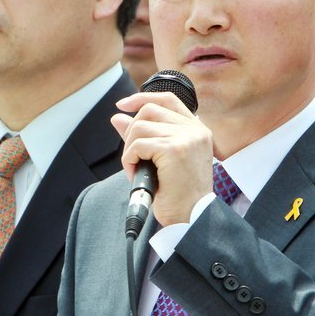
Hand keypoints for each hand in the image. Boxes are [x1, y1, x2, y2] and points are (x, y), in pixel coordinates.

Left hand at [111, 91, 213, 226]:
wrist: (191, 218)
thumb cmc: (178, 194)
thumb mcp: (160, 160)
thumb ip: (142, 135)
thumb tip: (117, 117)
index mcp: (197, 129)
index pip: (168, 99)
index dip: (142, 97)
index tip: (123, 105)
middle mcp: (195, 129)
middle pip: (148, 111)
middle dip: (131, 133)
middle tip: (133, 158)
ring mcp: (186, 137)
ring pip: (139, 127)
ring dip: (129, 150)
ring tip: (136, 170)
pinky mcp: (174, 149)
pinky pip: (137, 145)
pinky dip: (129, 160)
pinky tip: (136, 175)